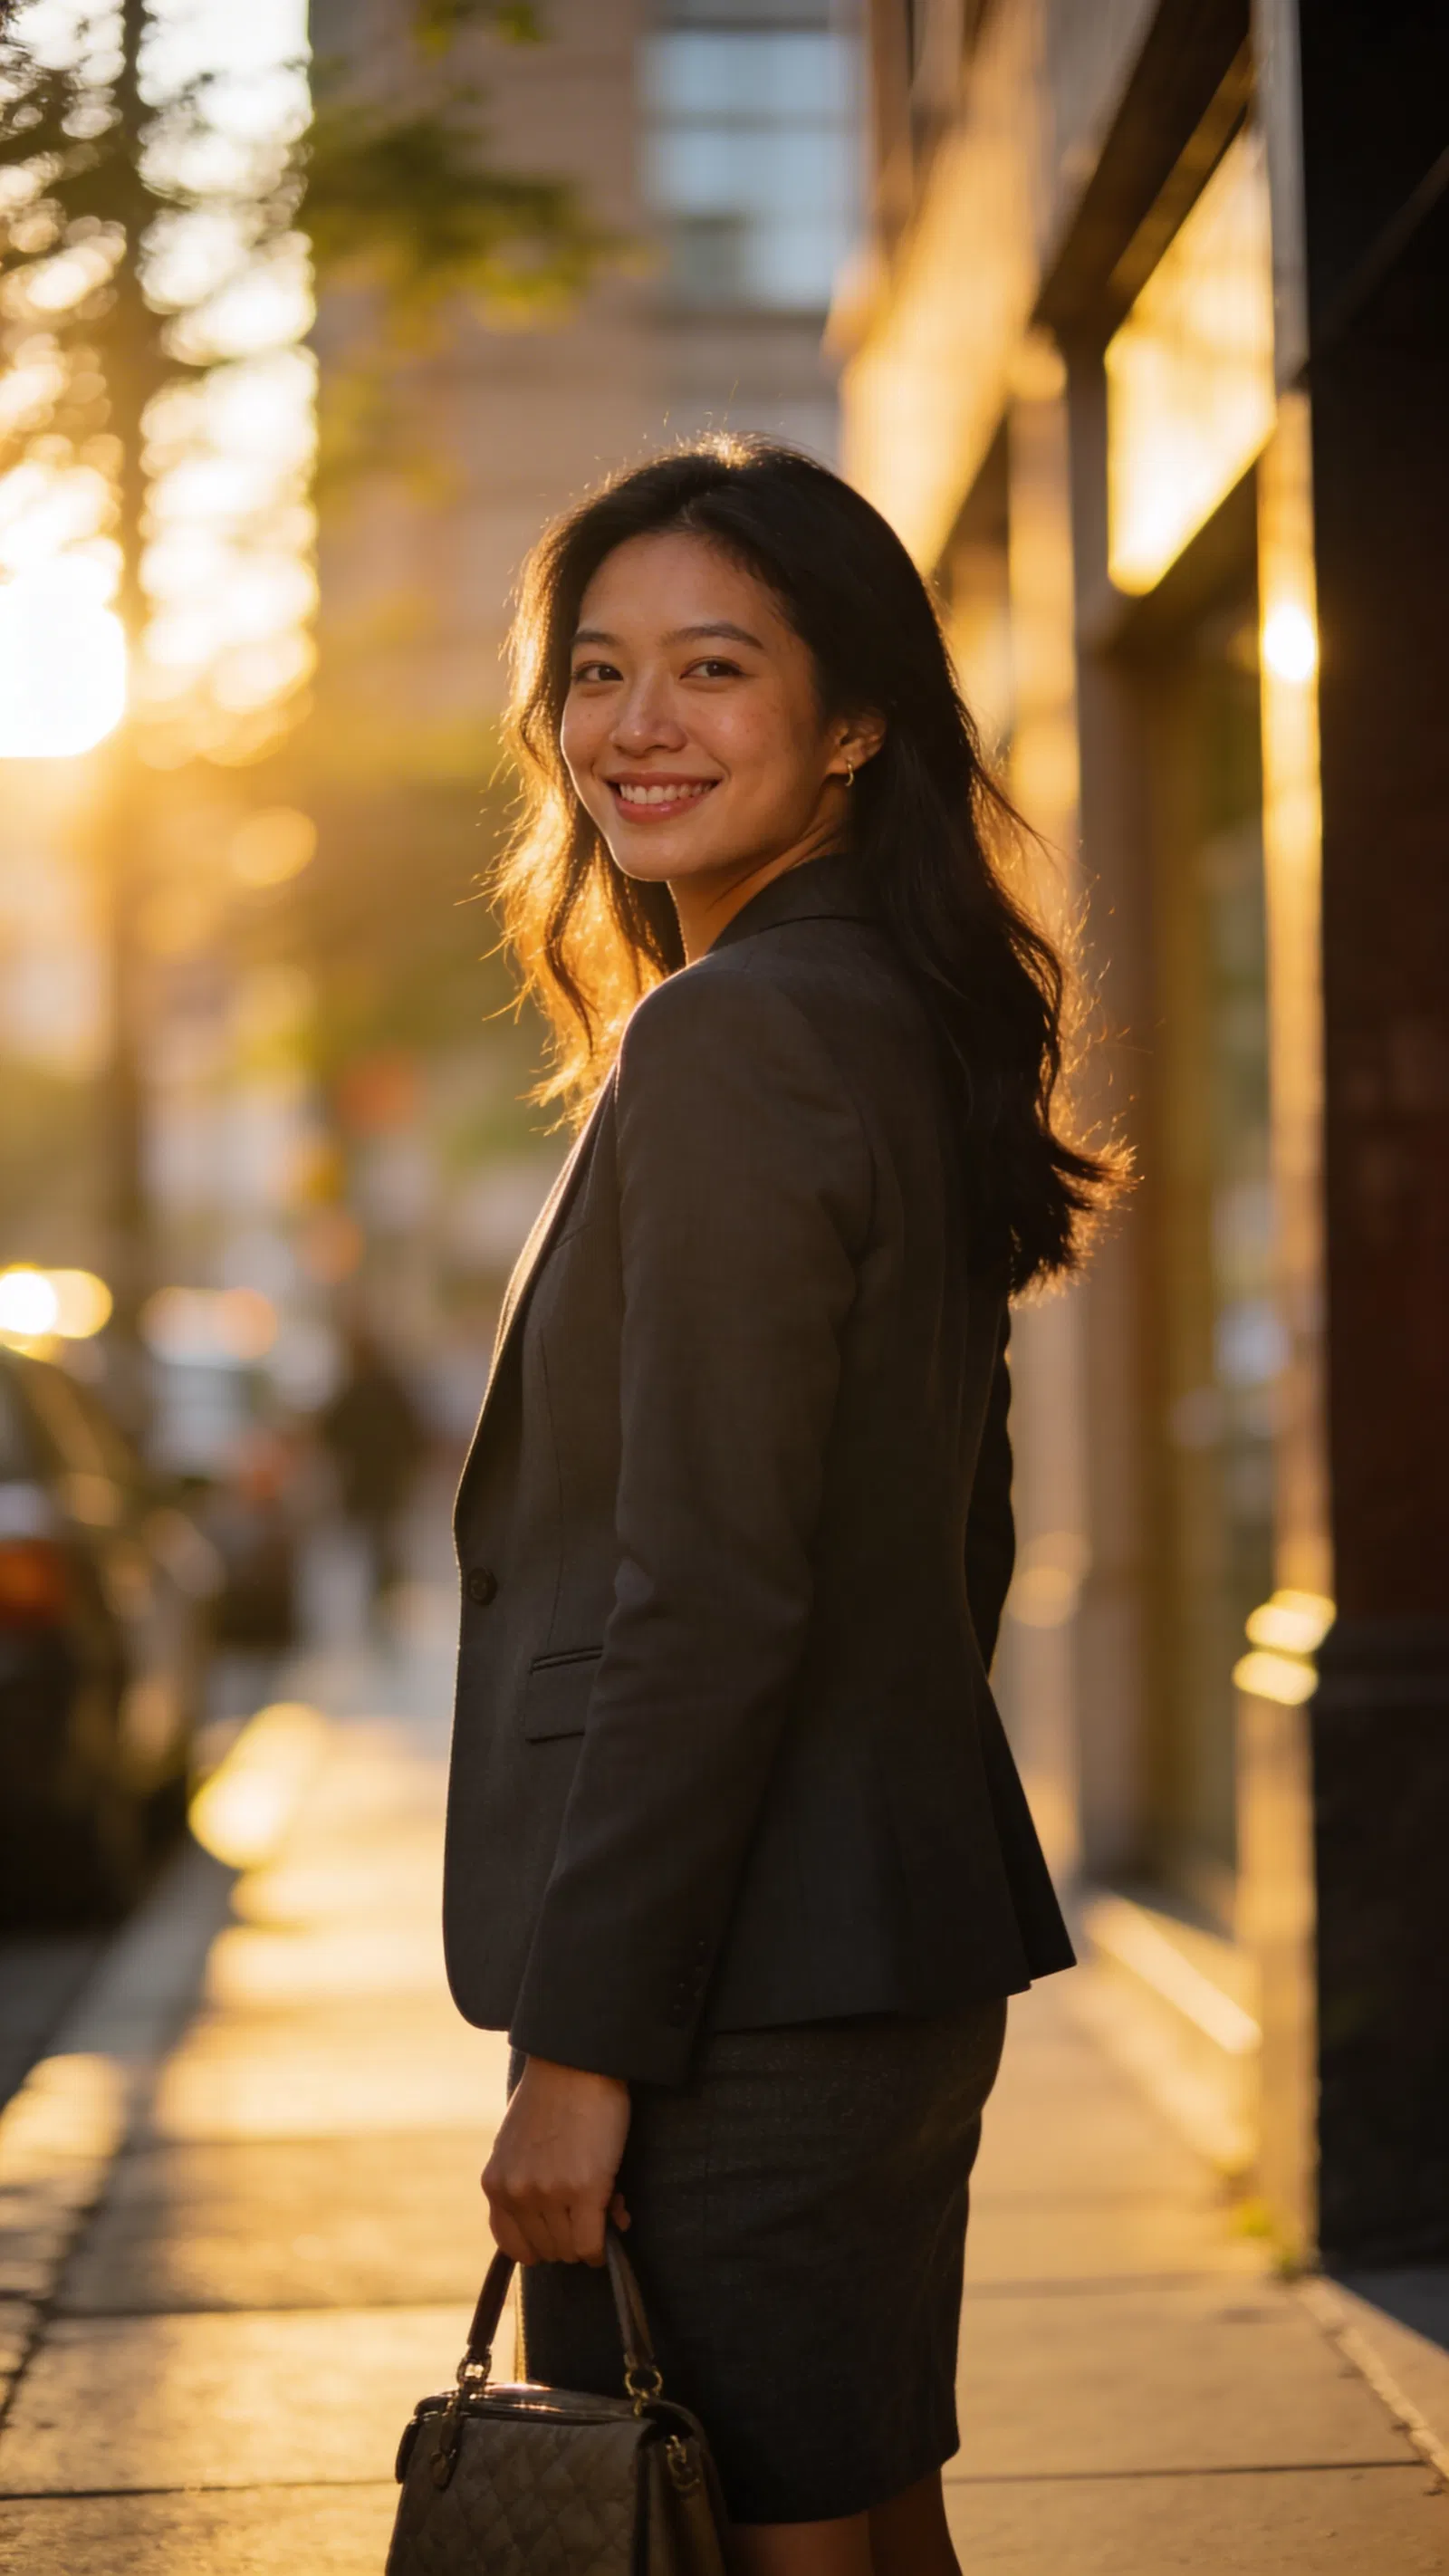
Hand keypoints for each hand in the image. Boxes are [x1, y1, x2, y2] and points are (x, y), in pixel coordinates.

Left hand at [483, 2055, 631, 2265]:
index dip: (542, 2241)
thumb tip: (563, 2224)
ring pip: (570, 2249)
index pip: (514, 2245)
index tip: (561, 2227)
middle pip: (546, 2250)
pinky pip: (591, 2244)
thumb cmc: (553, 2097)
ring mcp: (549, 2194)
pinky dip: (603, 2245)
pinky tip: (615, 2221)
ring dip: (589, 2235)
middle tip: (588, 2210)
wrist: (577, 2061)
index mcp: (495, 2184)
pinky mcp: (585, 2190)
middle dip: (570, 2236)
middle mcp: (516, 2194)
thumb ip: (528, 2185)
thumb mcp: (519, 2146)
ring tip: (604, 2203)